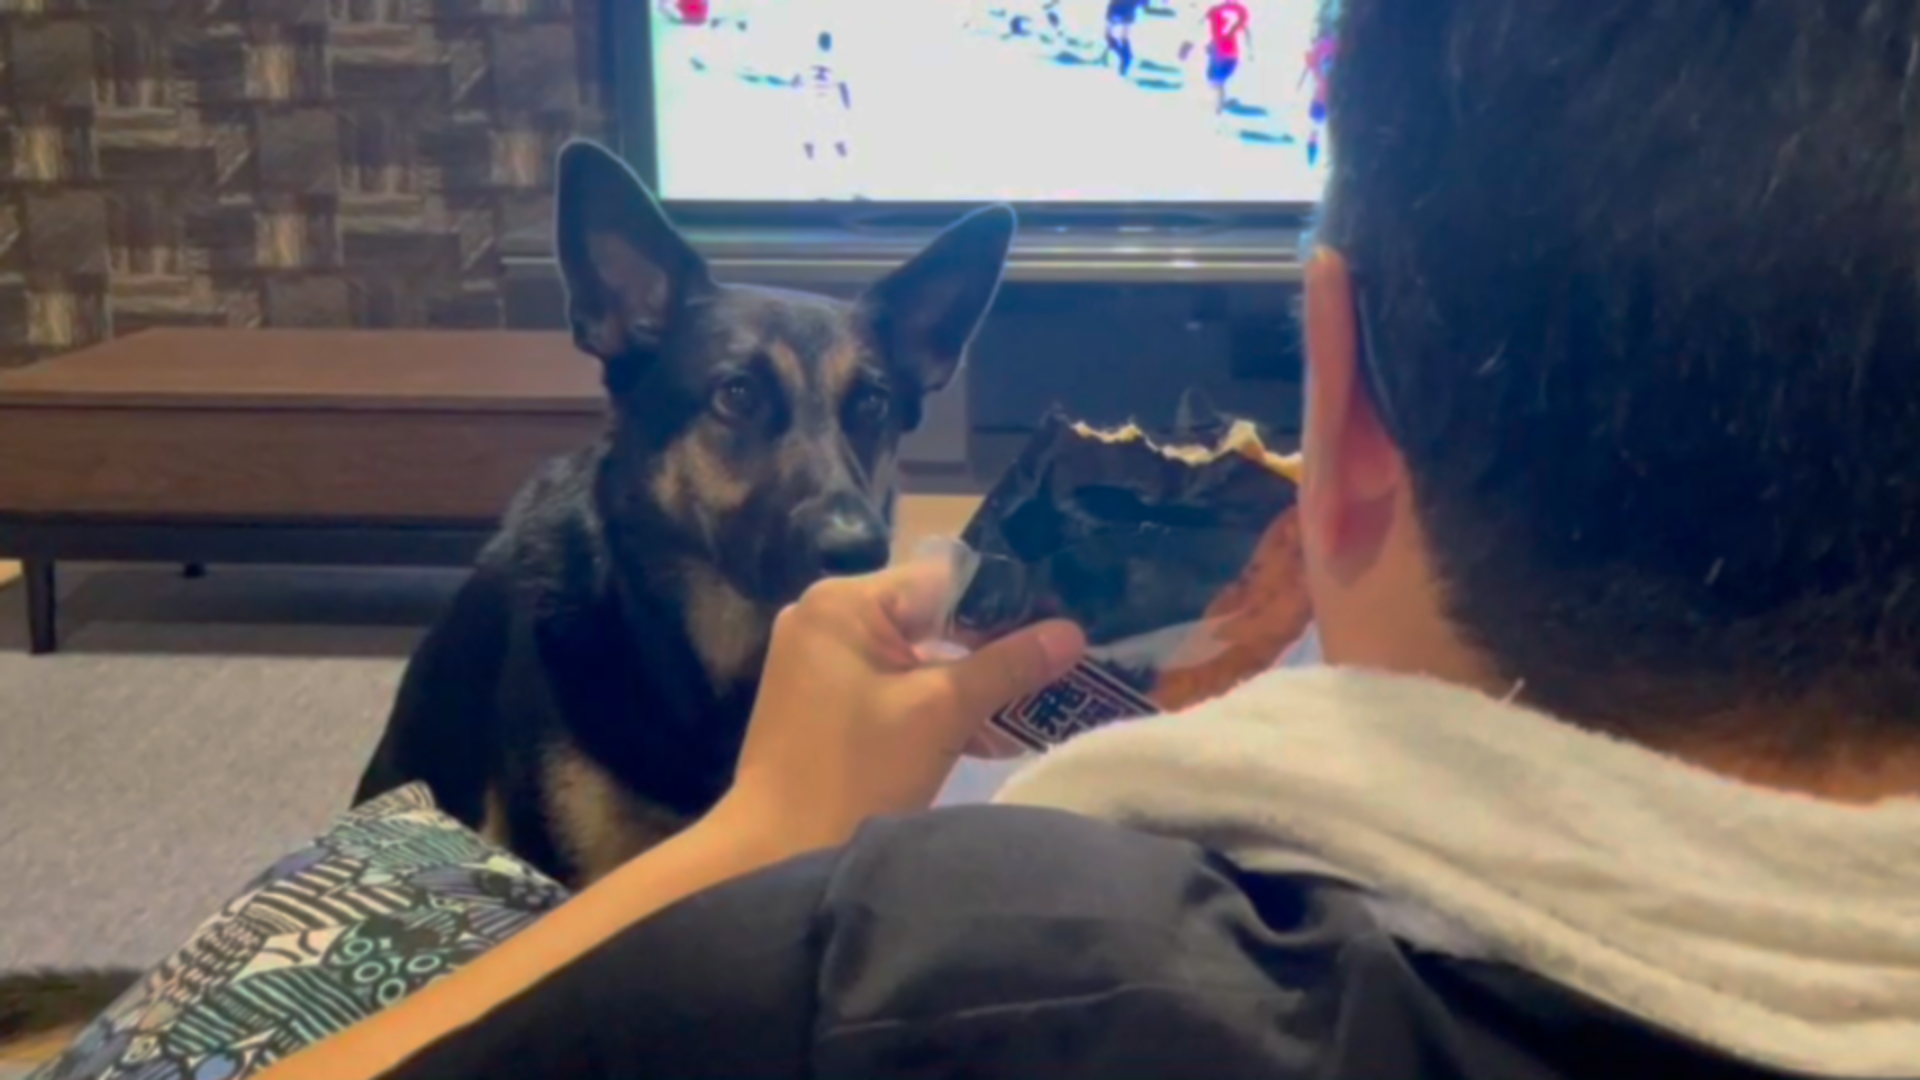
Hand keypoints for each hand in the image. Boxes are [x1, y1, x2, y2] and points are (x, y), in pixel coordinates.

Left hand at [712, 557, 1084, 854]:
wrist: (775, 856)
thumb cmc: (855, 773)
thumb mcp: (941, 713)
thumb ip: (1007, 666)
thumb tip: (1073, 632)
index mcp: (843, 603)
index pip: (942, 580)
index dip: (1005, 602)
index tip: (1061, 623)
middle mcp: (826, 619)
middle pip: (931, 617)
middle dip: (993, 650)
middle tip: (1059, 668)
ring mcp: (822, 664)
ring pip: (917, 658)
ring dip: (971, 685)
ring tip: (1036, 707)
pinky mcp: (827, 704)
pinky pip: (895, 688)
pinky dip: (937, 708)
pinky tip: (992, 737)